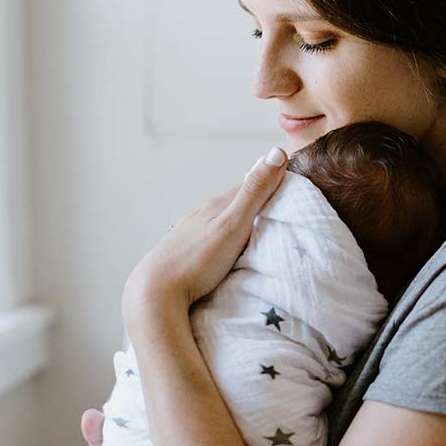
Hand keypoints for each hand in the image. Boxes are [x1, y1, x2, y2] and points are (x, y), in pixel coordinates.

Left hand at [122, 148, 287, 325]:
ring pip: (219, 222)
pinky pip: (207, 240)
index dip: (270, 186)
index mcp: (215, 205)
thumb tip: (277, 152)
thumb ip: (255, 191)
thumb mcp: (233, 224)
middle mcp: (199, 214)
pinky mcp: (180, 252)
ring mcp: (187, 233)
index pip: (249, 187)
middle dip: (254, 206)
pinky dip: (220, 241)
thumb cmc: (196, 261)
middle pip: (233, 204)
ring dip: (236, 225)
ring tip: (253, 238)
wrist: (154, 294)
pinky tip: (222, 253)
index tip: (291, 192)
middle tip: (277, 217)